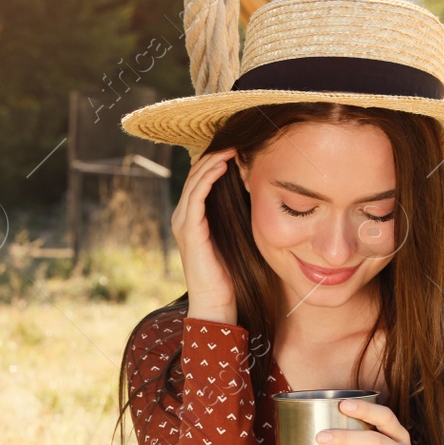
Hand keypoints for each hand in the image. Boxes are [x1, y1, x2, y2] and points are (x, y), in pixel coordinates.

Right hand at [173, 147, 238, 323]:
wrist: (218, 304)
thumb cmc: (232, 275)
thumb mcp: (238, 237)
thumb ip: (240, 217)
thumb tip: (260, 195)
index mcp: (194, 219)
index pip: (201, 180)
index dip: (217, 161)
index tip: (239, 148)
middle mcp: (183, 217)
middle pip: (196, 175)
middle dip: (214, 155)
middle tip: (235, 139)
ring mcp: (183, 223)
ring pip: (195, 181)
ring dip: (212, 161)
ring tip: (231, 147)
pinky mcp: (189, 230)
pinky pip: (196, 196)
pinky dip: (208, 177)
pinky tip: (223, 165)